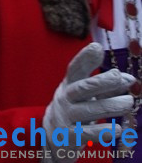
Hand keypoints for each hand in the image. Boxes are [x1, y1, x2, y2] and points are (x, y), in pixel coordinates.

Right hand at [43, 42, 135, 162]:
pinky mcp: (68, 136)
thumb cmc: (76, 109)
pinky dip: (102, 131)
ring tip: (129, 102)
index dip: (84, 58)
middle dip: (99, 81)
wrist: (54, 137)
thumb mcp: (89, 95)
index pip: (75, 69)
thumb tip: (130, 78)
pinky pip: (86, 133)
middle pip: (80, 88)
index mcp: (69, 85)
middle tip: (117, 76)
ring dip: (109, 105)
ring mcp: (65, 117)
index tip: (97, 47)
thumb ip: (108, 87)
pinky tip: (118, 130)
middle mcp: (65, 98)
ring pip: (87, 110)